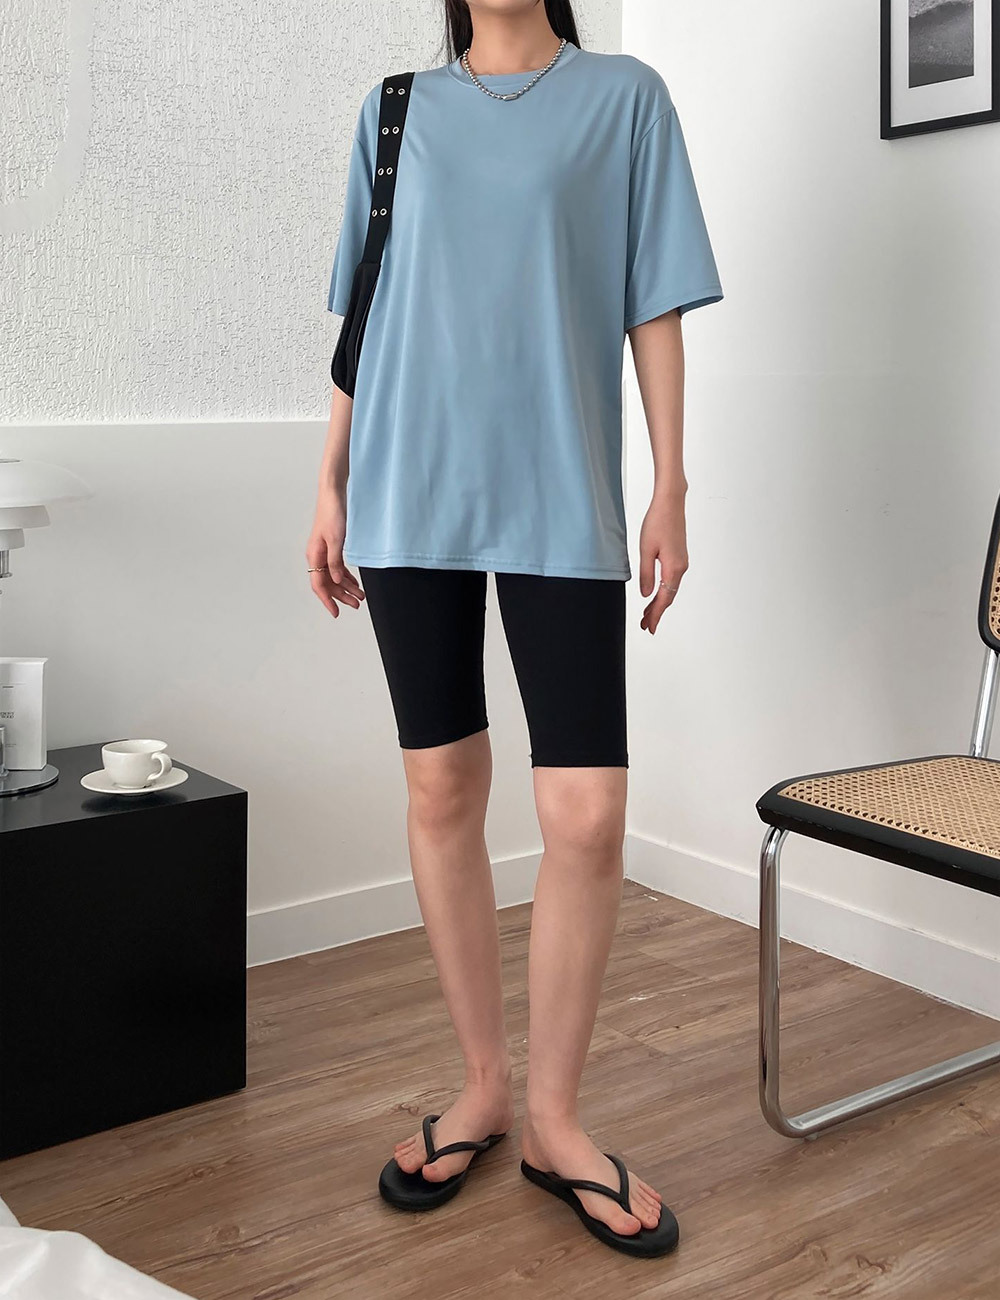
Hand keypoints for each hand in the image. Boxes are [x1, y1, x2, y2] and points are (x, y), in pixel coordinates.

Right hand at [306, 488, 364, 618]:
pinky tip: (355, 583)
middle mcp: (317, 556)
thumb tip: (335, 580)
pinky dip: (346, 577)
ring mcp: (325, 551)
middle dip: (342, 596)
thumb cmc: (333, 513)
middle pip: (328, 583)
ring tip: (360, 596)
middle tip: (356, 605)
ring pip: (334, 576)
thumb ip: (335, 562)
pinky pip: (337, 567)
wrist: (334, 494)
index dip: (328, 600)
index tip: (336, 612)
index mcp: (315, 556)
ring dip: (346, 587)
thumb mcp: (336, 540)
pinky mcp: (332, 546)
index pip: (319, 585)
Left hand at [638, 491, 687, 633]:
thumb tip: (646, 594)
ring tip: (647, 613)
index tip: (649, 627)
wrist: (671, 503)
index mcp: (673, 568)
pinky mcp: (679, 556)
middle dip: (656, 612)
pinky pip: (672, 580)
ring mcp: (682, 562)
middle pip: (668, 597)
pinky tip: (656, 593)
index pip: (663, 599)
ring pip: (671, 589)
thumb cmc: (658, 522)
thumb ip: (646, 574)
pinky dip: (663, 591)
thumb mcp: (646, 550)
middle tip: (646, 625)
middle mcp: (681, 567)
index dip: (655, 614)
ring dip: (659, 602)